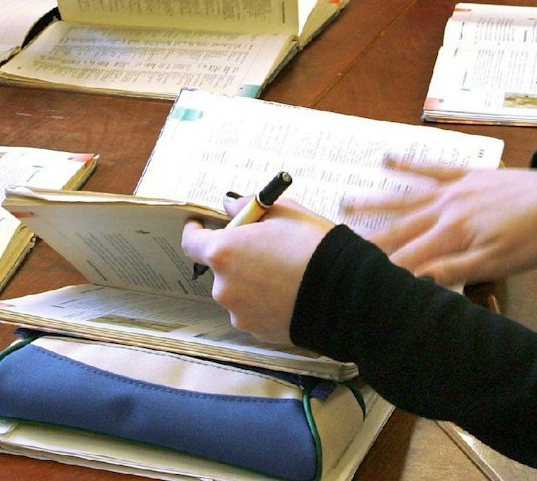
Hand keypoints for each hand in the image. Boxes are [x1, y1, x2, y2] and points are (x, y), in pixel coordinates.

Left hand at [180, 196, 332, 345]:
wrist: (345, 293)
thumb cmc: (313, 247)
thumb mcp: (284, 211)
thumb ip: (248, 207)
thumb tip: (232, 206)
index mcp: (224, 252)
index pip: (191, 242)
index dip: (197, 231)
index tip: (203, 225)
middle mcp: (224, 286)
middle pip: (220, 267)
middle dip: (236, 256)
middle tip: (264, 246)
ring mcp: (240, 312)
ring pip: (238, 290)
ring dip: (251, 280)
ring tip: (285, 271)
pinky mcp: (258, 330)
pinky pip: (254, 310)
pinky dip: (265, 300)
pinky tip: (289, 291)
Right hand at [349, 159, 536, 285]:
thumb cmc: (536, 238)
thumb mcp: (498, 263)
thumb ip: (454, 270)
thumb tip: (416, 280)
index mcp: (453, 234)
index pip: (408, 258)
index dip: (383, 271)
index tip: (357, 281)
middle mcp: (446, 207)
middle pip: (400, 227)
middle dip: (368, 239)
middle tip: (336, 247)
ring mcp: (455, 188)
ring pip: (407, 197)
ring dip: (375, 201)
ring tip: (344, 203)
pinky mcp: (467, 174)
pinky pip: (432, 167)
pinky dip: (409, 164)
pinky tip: (387, 159)